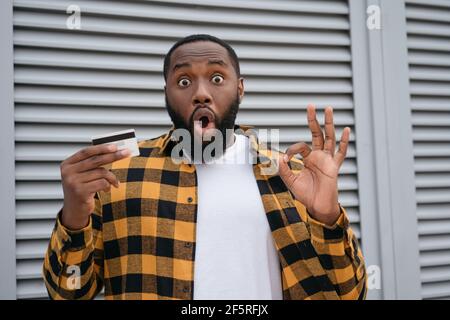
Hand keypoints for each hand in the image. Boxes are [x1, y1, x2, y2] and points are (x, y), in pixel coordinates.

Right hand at [60, 144, 129, 229]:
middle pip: (95, 160)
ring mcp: (73, 182)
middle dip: (113, 156)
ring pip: (101, 172)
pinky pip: (102, 183)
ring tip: (114, 183)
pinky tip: (107, 190)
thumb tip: (114, 151)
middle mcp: (68, 172)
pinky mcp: (80, 192)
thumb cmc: (82, 189)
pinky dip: (108, 186)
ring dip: (112, 177)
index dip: (101, 148)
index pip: (86, 152)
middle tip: (126, 153)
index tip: (115, 146)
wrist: (74, 211)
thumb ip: (93, 163)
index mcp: (67, 164)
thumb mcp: (83, 174)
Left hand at [278, 104, 349, 225]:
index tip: (286, 159)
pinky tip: (346, 130)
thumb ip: (284, 170)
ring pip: (329, 138)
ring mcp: (328, 160)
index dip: (292, 150)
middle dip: (313, 120)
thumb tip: (279, 157)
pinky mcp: (334, 167)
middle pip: (317, 133)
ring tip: (329, 109)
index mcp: (307, 158)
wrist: (317, 207)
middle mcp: (318, 156)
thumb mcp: (290, 181)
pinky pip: (341, 153)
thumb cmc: (305, 195)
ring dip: (329, 123)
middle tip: (311, 105)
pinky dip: (345, 142)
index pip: (300, 146)